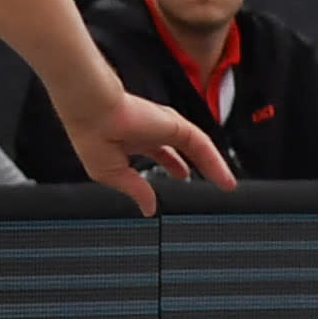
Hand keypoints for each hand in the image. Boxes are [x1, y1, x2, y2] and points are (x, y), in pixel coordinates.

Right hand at [63, 89, 235, 215]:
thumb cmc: (91, 134)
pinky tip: (223, 178)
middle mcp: (149, 130)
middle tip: (204, 176)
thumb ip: (135, 190)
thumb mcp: (113, 174)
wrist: (92, 110)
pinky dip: (215, 162)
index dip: (170, 165)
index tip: (179, 177)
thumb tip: (149, 208)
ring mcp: (164, 127)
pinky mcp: (176, 126)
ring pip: (196, 147)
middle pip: (178, 147)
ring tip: (226, 182)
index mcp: (130, 140)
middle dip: (189, 162)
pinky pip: (202, 145)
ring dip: (212, 165)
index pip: (156, 151)